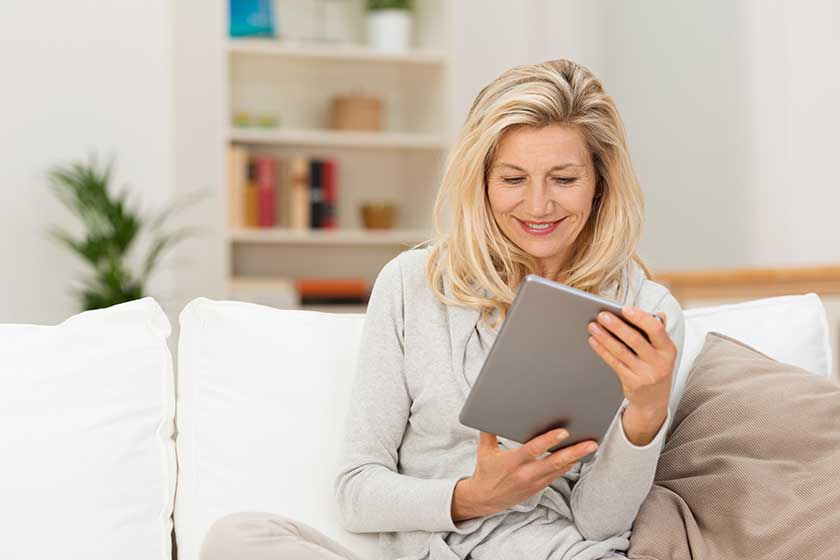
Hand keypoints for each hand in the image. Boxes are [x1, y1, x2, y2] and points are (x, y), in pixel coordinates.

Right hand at [451, 429, 597, 521]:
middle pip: (555, 462)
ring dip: (576, 458)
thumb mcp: (484, 450)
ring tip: (590, 446)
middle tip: (591, 443)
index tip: (564, 432)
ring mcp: (535, 482)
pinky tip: (578, 455)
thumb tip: (492, 410)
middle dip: (575, 452)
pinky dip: (568, 464)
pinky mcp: (539, 487)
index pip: (534, 450)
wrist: (486, 499)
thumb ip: (489, 431)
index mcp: (512, 462)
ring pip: (560, 469)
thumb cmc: (486, 471)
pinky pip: (558, 474)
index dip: (549, 441)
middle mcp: (526, 473)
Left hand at [587, 307, 675, 441]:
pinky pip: (614, 362)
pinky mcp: (632, 382)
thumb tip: (658, 313)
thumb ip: (660, 332)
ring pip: (621, 351)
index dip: (640, 318)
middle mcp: (659, 362)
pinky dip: (602, 350)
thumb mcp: (664, 352)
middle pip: (635, 340)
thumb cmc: (657, 369)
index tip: (625, 309)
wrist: (654, 400)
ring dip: (605, 337)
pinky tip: (594, 341)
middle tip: (602, 315)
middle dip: (616, 326)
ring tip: (593, 326)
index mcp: (668, 350)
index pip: (656, 330)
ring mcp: (645, 374)